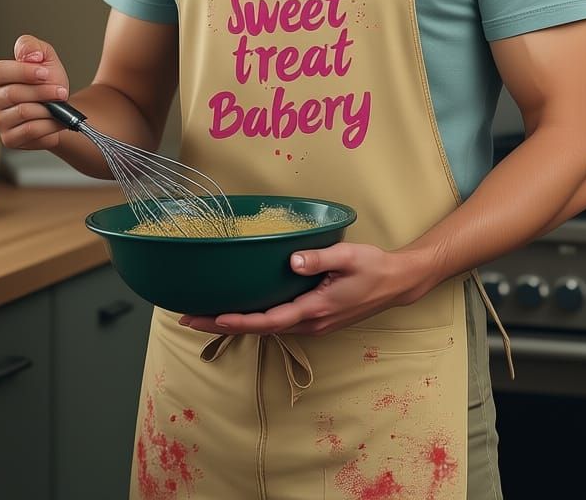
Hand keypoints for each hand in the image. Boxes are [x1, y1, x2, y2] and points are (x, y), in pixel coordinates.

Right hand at [0, 34, 70, 149]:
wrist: (62, 107)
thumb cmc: (48, 81)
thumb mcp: (44, 56)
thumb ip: (32, 46)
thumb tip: (30, 56)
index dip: (22, 72)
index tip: (45, 73)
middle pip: (14, 94)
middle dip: (43, 91)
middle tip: (61, 91)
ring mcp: (0, 121)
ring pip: (24, 112)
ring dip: (49, 109)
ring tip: (60, 106)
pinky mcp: (10, 139)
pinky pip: (31, 131)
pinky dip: (50, 125)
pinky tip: (57, 120)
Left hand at [178, 242, 433, 337]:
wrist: (397, 283)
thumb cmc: (374, 267)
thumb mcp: (350, 256)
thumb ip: (320, 258)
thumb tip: (292, 260)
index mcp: (315, 308)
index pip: (269, 320)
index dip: (239, 320)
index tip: (213, 317)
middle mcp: (310, 322)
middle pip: (260, 328)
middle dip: (223, 325)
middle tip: (188, 318)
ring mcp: (313, 323)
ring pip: (267, 328)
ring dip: (236, 323)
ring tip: (204, 315)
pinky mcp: (315, 318)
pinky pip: (278, 322)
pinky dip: (255, 320)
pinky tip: (241, 311)